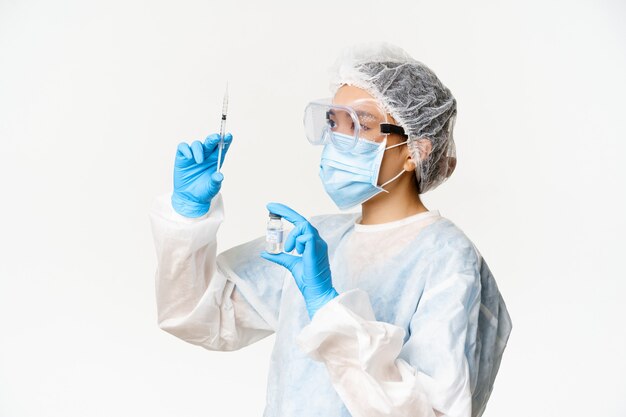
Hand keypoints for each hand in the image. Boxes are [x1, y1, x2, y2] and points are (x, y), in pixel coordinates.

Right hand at [171, 133, 232, 216]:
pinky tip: (189, 157)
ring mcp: (194, 155)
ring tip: (199, 161)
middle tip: (216, 137)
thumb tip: (219, 176)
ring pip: (197, 144)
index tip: (229, 136)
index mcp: (216, 160)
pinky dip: (186, 149)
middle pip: (210, 142)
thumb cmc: (204, 191)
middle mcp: (206, 155)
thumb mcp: (212, 188)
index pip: (222, 148)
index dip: (226, 140)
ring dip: (199, 150)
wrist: (190, 198)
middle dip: (214, 138)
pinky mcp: (182, 157)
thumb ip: (215, 182)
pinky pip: (183, 147)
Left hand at [260, 203, 337, 318]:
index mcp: (311, 242)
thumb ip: (280, 257)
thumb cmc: (307, 279)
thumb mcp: (290, 264)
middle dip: (285, 211)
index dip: (286, 213)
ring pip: (304, 226)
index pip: (299, 222)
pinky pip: (306, 237)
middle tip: (270, 207)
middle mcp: (316, 240)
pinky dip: (297, 242)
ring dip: (291, 236)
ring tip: (288, 249)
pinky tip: (297, 252)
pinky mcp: (316, 249)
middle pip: (301, 219)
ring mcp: (318, 244)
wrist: (316, 291)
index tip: (272, 208)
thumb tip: (265, 252)